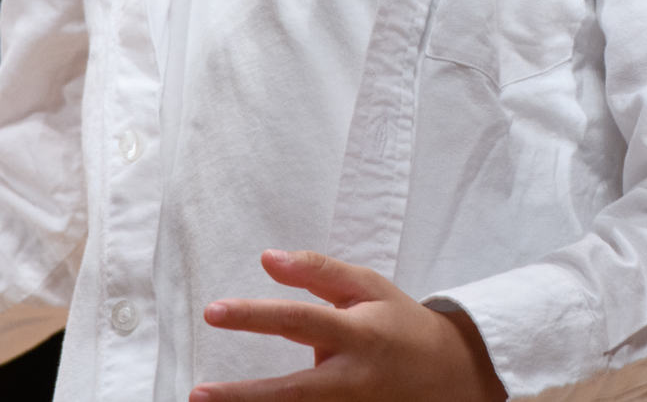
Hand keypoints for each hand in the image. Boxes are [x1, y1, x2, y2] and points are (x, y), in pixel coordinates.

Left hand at [192, 250, 507, 401]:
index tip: (212, 311)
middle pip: (291, 392)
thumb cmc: (398, 324)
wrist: (448, 375)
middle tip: (198, 394)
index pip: (298, 320)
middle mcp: (352, 379)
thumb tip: (267, 258)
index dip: (255, 315)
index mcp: (357, 334)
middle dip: (243, 397)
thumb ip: (316, 271)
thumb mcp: (367, 286)